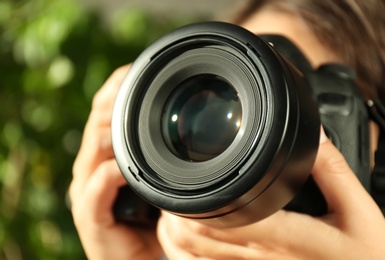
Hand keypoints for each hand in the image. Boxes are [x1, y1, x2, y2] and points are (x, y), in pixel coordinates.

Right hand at [69, 65, 161, 259]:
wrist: (137, 257)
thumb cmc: (148, 217)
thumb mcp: (156, 179)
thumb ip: (159, 154)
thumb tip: (186, 127)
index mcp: (105, 155)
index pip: (103, 113)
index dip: (115, 90)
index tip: (133, 70)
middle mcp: (92, 168)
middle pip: (96, 124)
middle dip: (112, 102)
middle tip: (131, 82)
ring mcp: (87, 190)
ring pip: (92, 150)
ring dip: (107, 132)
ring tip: (124, 116)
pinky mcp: (89, 215)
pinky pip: (96, 190)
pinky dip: (108, 177)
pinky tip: (122, 169)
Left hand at [157, 129, 384, 259]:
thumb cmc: (363, 257)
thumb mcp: (357, 210)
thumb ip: (333, 169)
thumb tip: (314, 135)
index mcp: (282, 235)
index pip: (222, 215)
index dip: (193, 199)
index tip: (184, 175)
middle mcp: (259, 256)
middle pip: (196, 236)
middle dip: (175, 212)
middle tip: (172, 187)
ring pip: (195, 256)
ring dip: (176, 233)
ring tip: (174, 209)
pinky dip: (187, 253)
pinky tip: (187, 237)